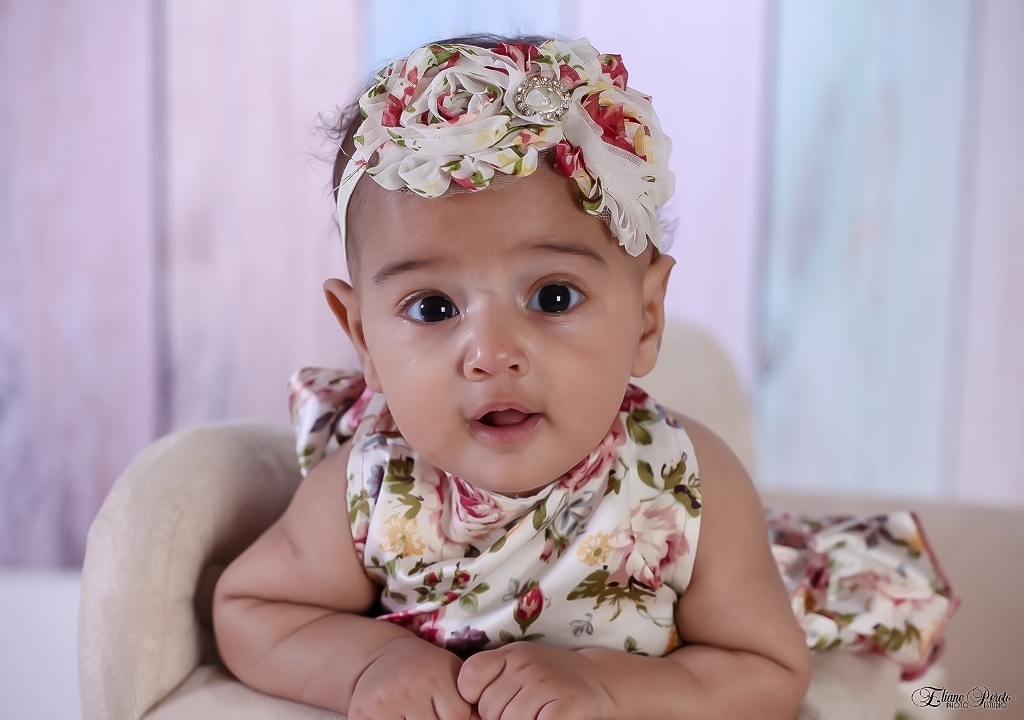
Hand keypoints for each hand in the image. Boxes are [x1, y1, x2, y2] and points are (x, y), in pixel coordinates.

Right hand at [350, 636, 472, 719]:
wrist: (381, 657)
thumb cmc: (426, 669)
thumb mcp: (452, 673)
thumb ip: (470, 698)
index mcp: (435, 675)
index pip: (458, 717)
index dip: (456, 717)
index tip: (447, 709)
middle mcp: (408, 688)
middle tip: (430, 712)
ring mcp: (383, 704)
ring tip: (414, 714)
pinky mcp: (362, 715)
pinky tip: (398, 717)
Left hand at [458, 642, 615, 719]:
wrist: (596, 679)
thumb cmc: (548, 678)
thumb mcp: (517, 666)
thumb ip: (491, 680)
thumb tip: (469, 714)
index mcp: (510, 654)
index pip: (470, 677)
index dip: (474, 697)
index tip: (490, 701)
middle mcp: (526, 665)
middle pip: (488, 708)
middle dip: (499, 717)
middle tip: (523, 709)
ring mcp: (545, 685)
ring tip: (536, 714)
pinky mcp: (564, 707)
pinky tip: (545, 718)